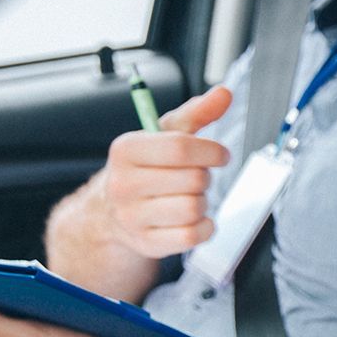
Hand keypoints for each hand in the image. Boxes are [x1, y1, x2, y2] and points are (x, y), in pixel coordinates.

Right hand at [104, 86, 232, 258]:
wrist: (113, 213)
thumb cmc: (146, 168)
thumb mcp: (164, 135)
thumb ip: (196, 113)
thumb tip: (224, 93)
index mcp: (125, 150)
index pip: (180, 147)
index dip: (210, 151)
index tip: (220, 154)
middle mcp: (123, 184)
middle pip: (193, 179)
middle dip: (205, 177)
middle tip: (195, 177)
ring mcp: (132, 217)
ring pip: (195, 207)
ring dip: (203, 201)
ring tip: (189, 196)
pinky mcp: (147, 243)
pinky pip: (193, 235)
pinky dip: (205, 227)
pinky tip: (195, 218)